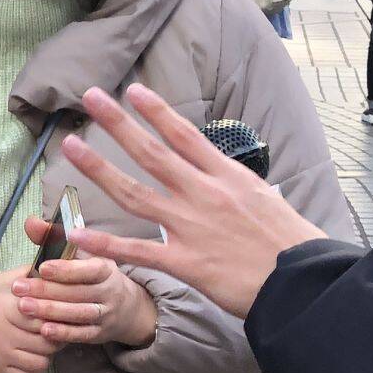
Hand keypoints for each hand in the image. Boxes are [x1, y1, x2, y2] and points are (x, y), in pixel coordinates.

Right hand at [0, 271, 55, 372]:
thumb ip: (23, 275)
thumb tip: (52, 269)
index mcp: (3, 307)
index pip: (44, 314)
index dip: (56, 312)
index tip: (58, 309)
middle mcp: (3, 333)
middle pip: (48, 340)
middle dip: (56, 333)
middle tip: (55, 326)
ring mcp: (1, 356)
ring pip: (43, 361)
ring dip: (48, 353)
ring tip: (43, 342)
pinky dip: (37, 368)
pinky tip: (32, 356)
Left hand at [15, 226, 157, 347]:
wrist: (126, 307)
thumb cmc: (95, 274)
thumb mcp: (83, 254)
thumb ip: (55, 238)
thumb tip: (30, 222)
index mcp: (106, 268)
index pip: (90, 269)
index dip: (67, 269)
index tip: (42, 267)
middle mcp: (109, 292)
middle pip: (78, 292)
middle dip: (47, 290)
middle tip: (18, 287)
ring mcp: (106, 314)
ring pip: (79, 314)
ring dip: (51, 311)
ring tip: (24, 306)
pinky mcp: (100, 333)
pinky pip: (82, 335)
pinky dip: (63, 333)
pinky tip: (43, 330)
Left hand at [58, 84, 326, 318]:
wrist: (302, 282)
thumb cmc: (291, 243)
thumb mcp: (267, 199)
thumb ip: (238, 186)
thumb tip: (228, 175)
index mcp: (227, 176)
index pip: (185, 135)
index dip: (156, 111)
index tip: (132, 90)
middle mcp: (203, 194)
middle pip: (151, 153)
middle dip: (117, 124)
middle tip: (89, 98)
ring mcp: (190, 227)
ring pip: (134, 193)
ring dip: (98, 169)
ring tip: (70, 147)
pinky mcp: (184, 262)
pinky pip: (136, 251)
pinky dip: (105, 243)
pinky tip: (77, 233)